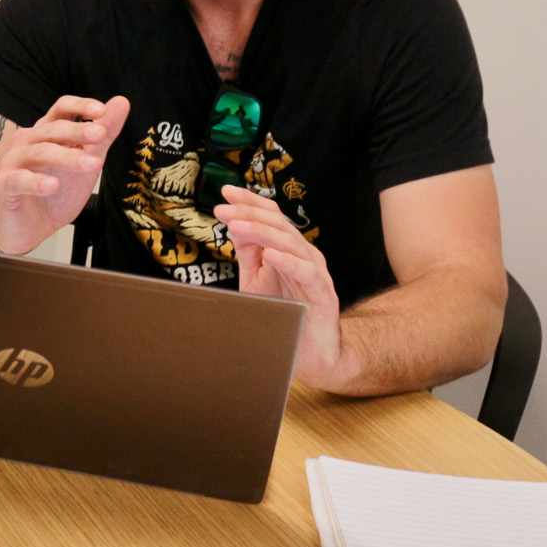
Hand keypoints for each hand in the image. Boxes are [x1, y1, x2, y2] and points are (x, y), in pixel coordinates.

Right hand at [0, 95, 129, 255]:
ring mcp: (14, 162)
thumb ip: (104, 133)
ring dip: (66, 157)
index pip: (61, 109)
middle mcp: (27, 141)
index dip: (79, 106)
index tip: (101, 111)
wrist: (33, 226)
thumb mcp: (88, 161)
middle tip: (101, 136)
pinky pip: (20, 180)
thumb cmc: (59, 190)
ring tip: (92, 165)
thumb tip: (122, 101)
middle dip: (78, 131)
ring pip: (39, 153)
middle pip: (52, 129)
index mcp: (47, 131)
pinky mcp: (5, 185)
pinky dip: (36, 182)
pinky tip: (53, 186)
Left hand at [213, 183, 345, 387]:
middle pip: (278, 225)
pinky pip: (307, 273)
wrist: (311, 354)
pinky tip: (270, 255)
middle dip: (249, 213)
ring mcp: (315, 273)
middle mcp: (304, 256)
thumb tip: (234, 223)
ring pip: (290, 244)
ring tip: (237, 226)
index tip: (225, 192)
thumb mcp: (258, 280)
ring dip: (262, 232)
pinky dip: (288, 262)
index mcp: (289, 249)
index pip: (271, 217)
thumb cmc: (285, 314)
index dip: (250, 202)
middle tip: (223, 209)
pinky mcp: (323, 295)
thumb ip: (249, 253)